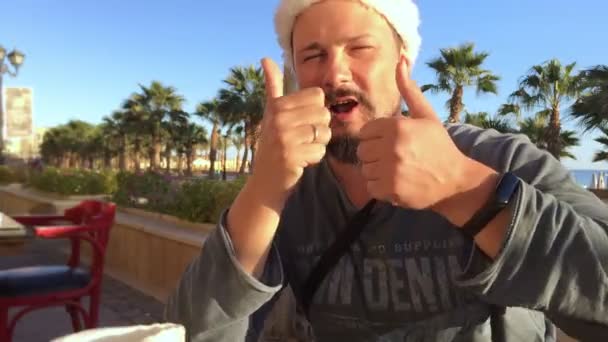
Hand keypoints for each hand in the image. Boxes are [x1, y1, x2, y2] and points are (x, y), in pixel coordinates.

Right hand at [250, 58, 331, 209]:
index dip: (315, 111)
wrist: (266, 181)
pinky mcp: (291, 157)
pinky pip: (321, 151)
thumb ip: (272, 86)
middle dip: (319, 129)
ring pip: (325, 133)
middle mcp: (279, 119)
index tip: (301, 122)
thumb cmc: (273, 144)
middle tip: (302, 139)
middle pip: (324, 114)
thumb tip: (265, 58)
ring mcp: (284, 138)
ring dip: (318, 144)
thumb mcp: (271, 113)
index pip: (317, 96)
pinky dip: (315, 158)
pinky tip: (301, 161)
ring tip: (301, 149)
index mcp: (278, 105)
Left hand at [356, 56, 473, 210]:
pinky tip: (396, 183)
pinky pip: (370, 186)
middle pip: (362, 151)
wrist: (455, 179)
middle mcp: (392, 147)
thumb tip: (401, 59)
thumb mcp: (425, 115)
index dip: (377, 138)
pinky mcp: (391, 190)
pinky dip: (380, 187)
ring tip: (396, 170)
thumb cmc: (438, 145)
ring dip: (377, 171)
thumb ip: (409, 89)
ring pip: (365, 169)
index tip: (392, 143)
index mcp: (397, 126)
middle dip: (375, 154)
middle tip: (394, 157)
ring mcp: (391, 170)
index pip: (366, 132)